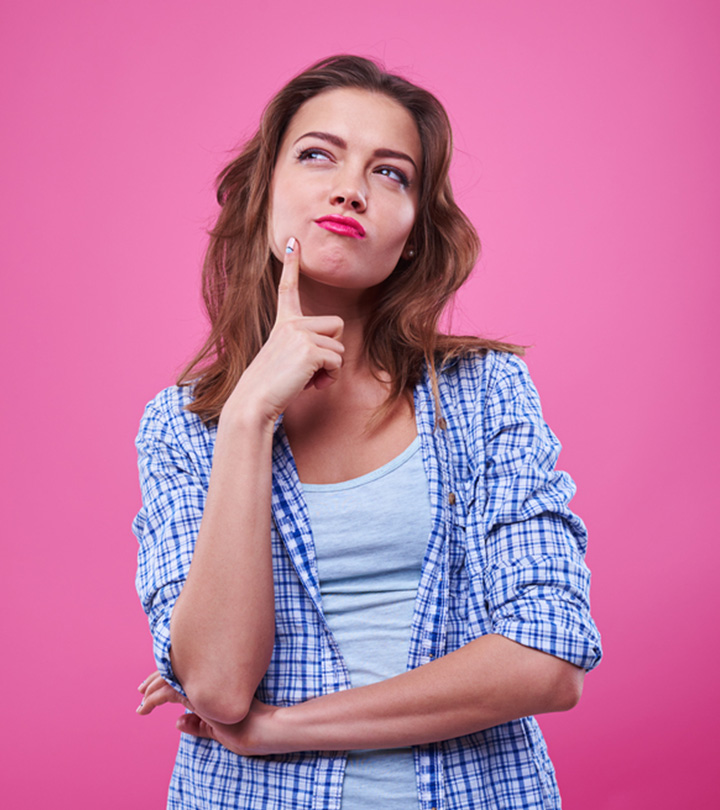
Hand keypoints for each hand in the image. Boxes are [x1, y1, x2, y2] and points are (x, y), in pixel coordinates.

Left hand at [137, 671, 284, 755]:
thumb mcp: (216, 728)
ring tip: (141, 702)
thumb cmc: (246, 728)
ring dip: (152, 690)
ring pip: (170, 679)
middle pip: (176, 672)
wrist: (261, 727)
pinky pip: (169, 692)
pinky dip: (154, 698)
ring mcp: (203, 684)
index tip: (156, 684)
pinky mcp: (199, 694)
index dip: (169, 676)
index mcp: (213, 683)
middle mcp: (207, 679)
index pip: (187, 673)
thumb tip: (178, 722)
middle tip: (141, 688)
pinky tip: (146, 705)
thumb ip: (197, 724)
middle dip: (156, 680)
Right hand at [223, 237, 344, 424]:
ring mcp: (300, 334)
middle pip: (336, 325)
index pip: (288, 289)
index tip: (294, 241)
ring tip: (308, 379)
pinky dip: (330, 377)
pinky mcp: (309, 350)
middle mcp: (291, 323)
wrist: (254, 402)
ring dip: (331, 368)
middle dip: (333, 349)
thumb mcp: (287, 360)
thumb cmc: (271, 387)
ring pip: (339, 347)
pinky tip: (311, 384)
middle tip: (313, 369)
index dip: (292, 265)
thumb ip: (307, 350)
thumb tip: (332, 361)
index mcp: (283, 323)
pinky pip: (337, 361)